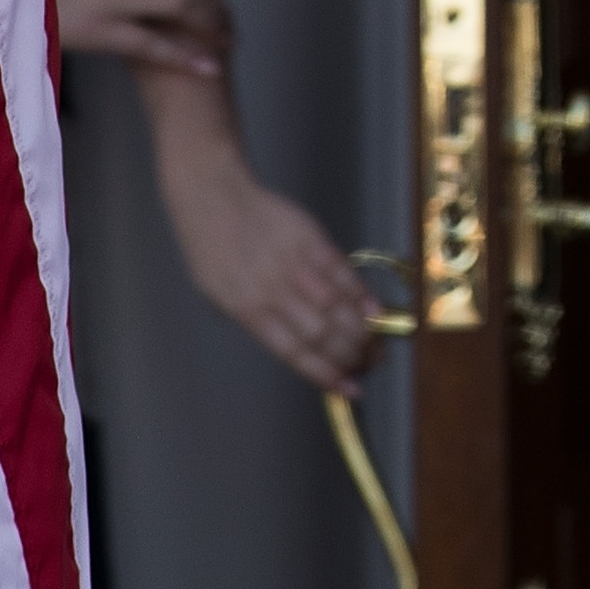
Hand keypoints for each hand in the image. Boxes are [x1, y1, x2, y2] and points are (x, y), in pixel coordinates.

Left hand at [154, 131, 381, 392]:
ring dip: (361, 331)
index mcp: (247, 309)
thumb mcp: (220, 296)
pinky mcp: (310, 238)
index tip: (350, 391)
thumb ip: (257, 320)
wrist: (213, 197)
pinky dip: (361, 293)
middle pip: (321, 332)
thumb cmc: (212, 252)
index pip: (293, 351)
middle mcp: (273, 289)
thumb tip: (300, 345)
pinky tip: (375, 312)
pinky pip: (341, 270)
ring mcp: (294, 262)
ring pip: (336, 305)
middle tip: (369, 367)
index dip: (325, 373)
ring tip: (377, 347)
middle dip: (350, 355)